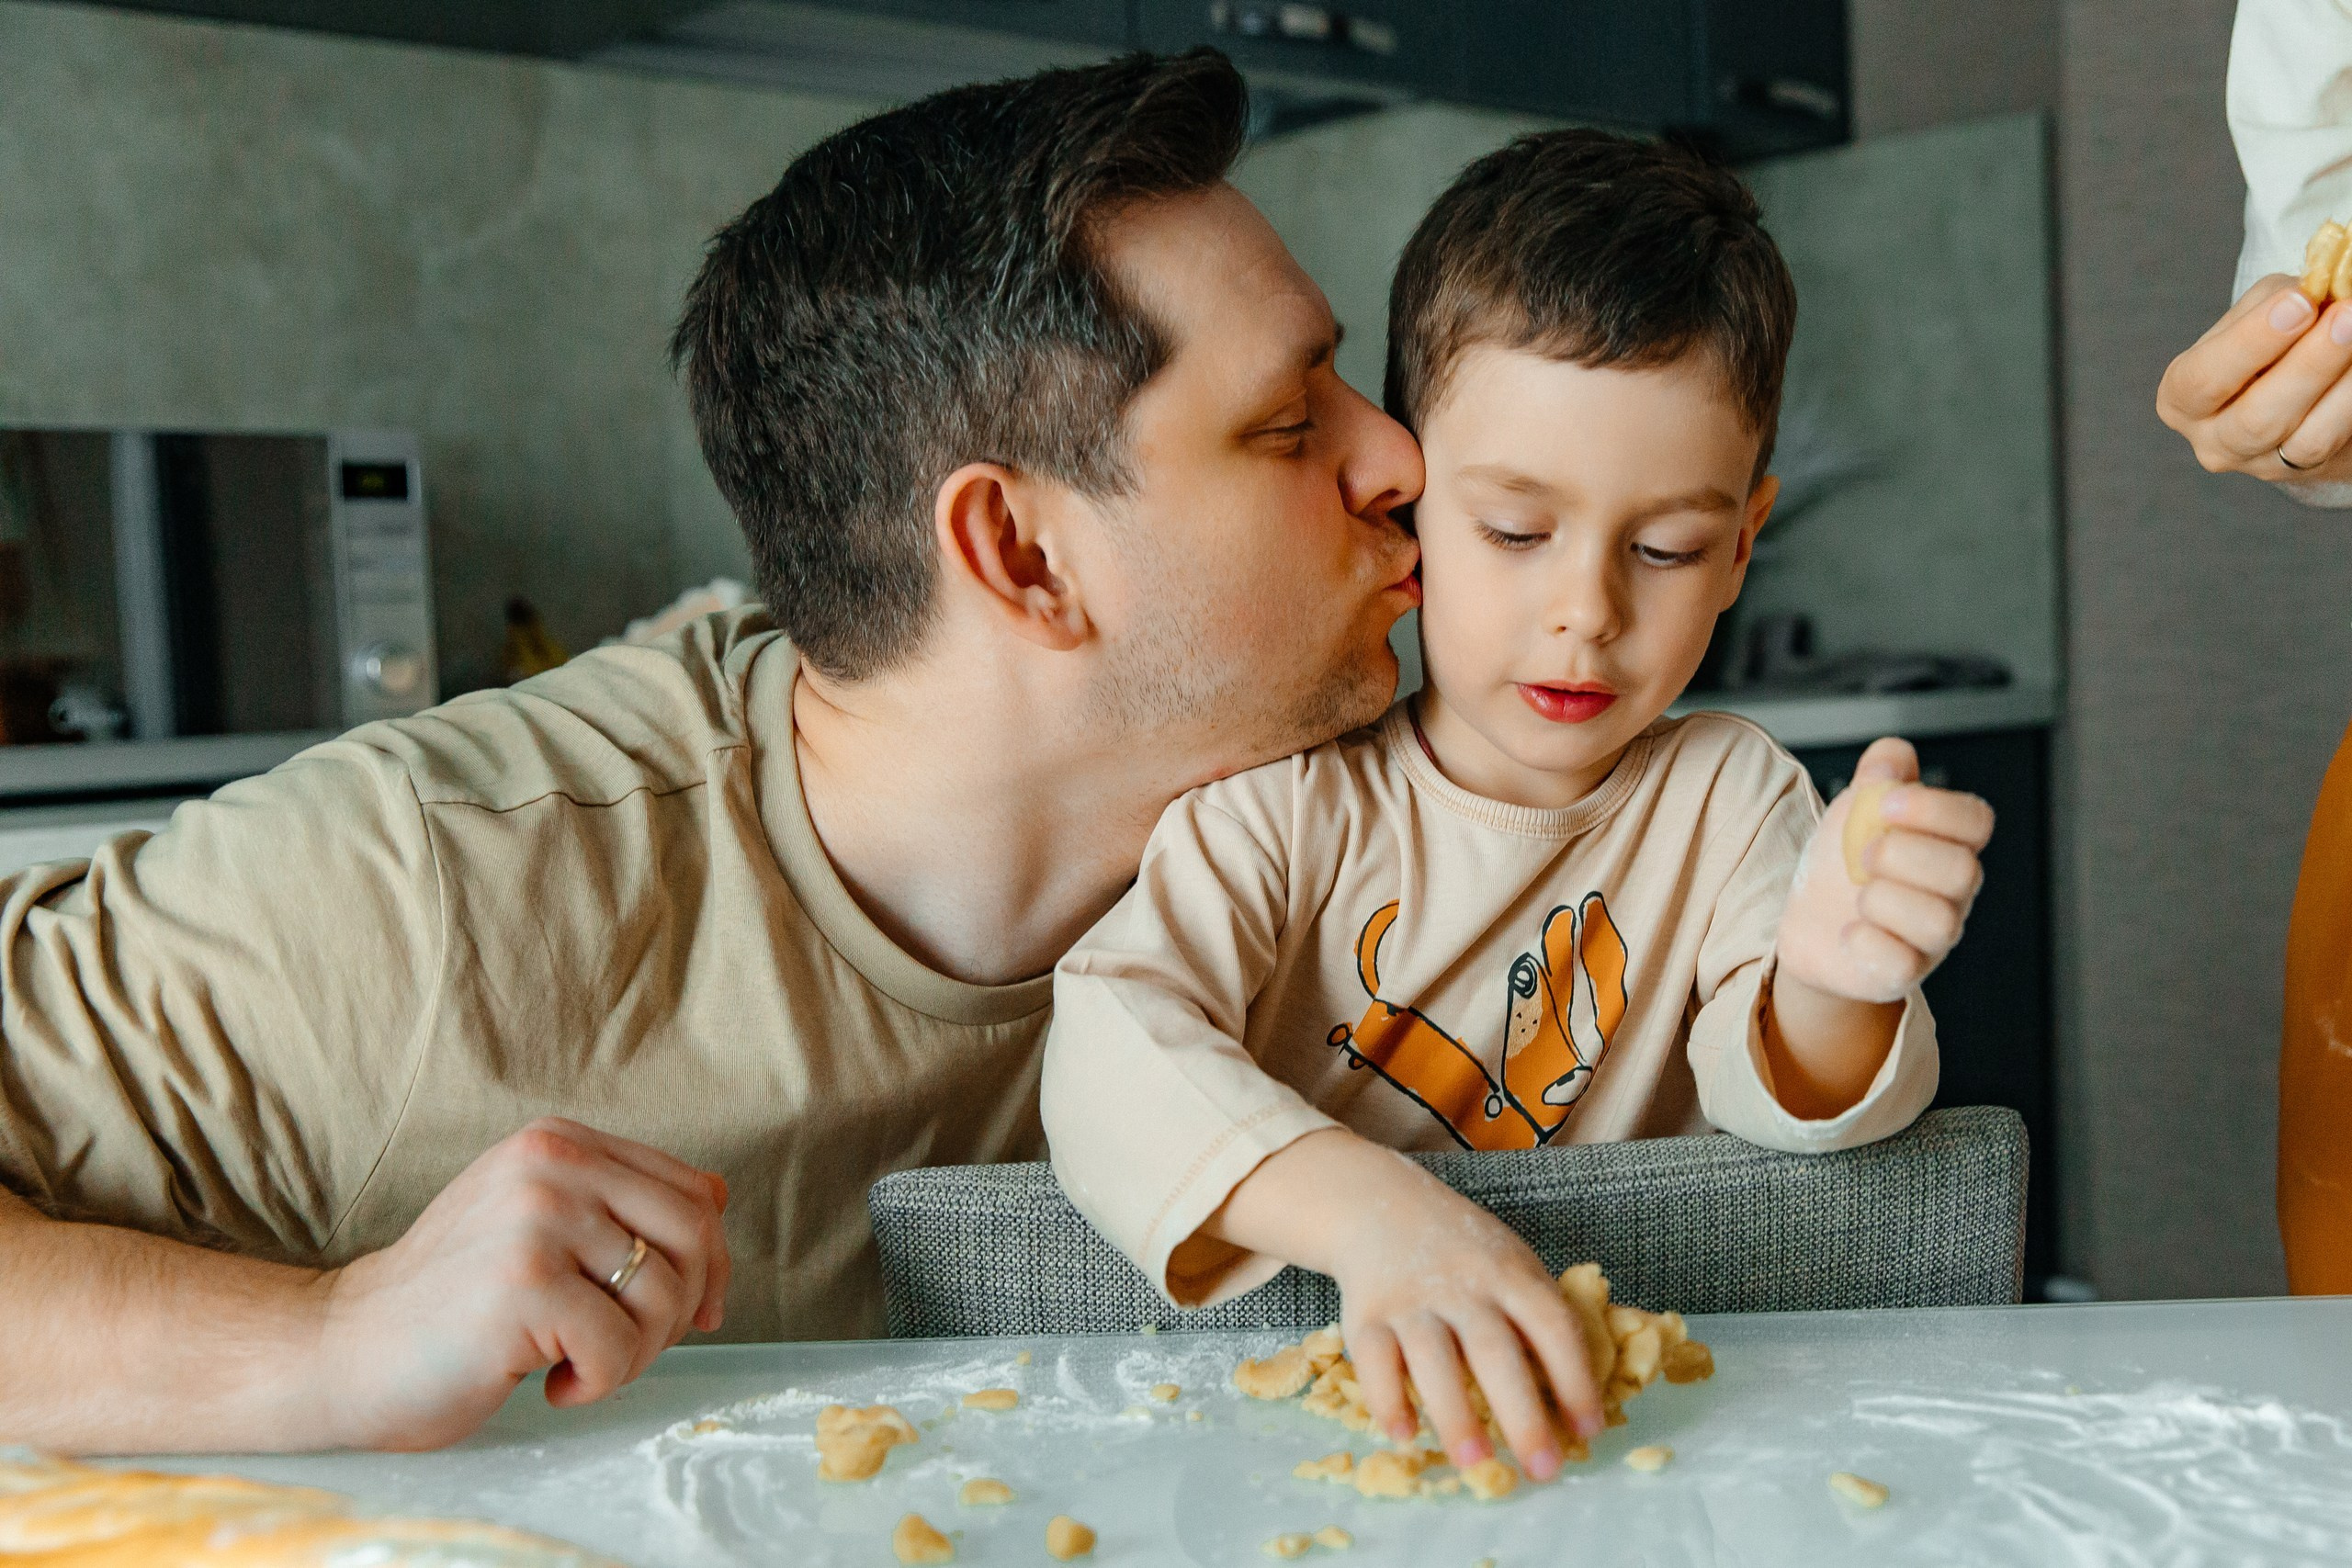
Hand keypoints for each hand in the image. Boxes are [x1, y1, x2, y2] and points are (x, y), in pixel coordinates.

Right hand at [313, 1118, 730, 1450]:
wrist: (345, 1350)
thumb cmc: (454, 1302)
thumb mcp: (538, 1222)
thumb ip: (616, 1203)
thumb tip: (720, 1202)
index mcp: (561, 1141)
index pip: (696, 1192)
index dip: (712, 1263)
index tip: (694, 1314)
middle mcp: (552, 1163)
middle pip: (696, 1236)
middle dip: (684, 1309)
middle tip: (631, 1349)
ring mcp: (537, 1218)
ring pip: (664, 1297)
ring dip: (636, 1357)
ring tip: (578, 1367)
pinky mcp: (525, 1283)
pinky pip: (620, 1347)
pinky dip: (597, 1384)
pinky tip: (546, 1384)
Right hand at [1319, 1149, 1600, 1479]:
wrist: (1380, 1204)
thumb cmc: (1464, 1251)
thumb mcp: (1512, 1261)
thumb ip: (1539, 1315)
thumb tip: (1575, 1395)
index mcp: (1509, 1273)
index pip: (1551, 1325)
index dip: (1576, 1378)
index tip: (1589, 1429)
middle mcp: (1461, 1284)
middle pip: (1494, 1351)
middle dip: (1521, 1414)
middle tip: (1543, 1469)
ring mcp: (1410, 1298)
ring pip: (1432, 1358)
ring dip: (1455, 1414)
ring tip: (1476, 1463)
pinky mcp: (1366, 1315)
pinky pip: (1373, 1360)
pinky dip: (1386, 1398)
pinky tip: (1404, 1433)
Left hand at [1778, 737, 1992, 1003]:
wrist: (1811, 923)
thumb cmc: (1845, 862)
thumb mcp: (1857, 808)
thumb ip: (1879, 775)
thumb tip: (1892, 756)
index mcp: (1947, 844)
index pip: (1976, 821)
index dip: (1935, 808)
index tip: (1885, 805)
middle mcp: (1951, 893)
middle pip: (1964, 871)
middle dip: (1904, 854)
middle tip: (1861, 854)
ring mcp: (1930, 938)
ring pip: (1940, 921)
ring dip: (1884, 899)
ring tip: (1857, 894)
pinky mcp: (1900, 972)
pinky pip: (1901, 964)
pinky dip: (1868, 943)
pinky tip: (1848, 931)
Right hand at [2157, 273, 2351, 483]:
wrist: (2296, 380)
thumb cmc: (2271, 337)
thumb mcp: (2258, 311)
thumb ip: (2278, 302)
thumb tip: (2319, 295)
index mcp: (2182, 397)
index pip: (2204, 378)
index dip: (2251, 342)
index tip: (2300, 303)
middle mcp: (2213, 441)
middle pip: (2255, 419)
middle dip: (2306, 366)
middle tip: (2345, 317)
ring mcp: (2261, 463)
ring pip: (2305, 439)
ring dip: (2340, 385)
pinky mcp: (2306, 471)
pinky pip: (2335, 440)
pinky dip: (2351, 402)